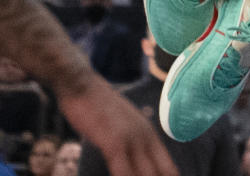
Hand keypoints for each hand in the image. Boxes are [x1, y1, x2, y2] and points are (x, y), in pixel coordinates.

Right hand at [58, 75, 176, 175]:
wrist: (80, 83)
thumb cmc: (97, 107)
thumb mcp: (121, 125)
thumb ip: (131, 144)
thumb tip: (134, 162)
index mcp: (149, 135)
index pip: (168, 170)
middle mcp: (145, 137)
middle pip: (161, 175)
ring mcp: (131, 139)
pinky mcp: (114, 142)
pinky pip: (123, 172)